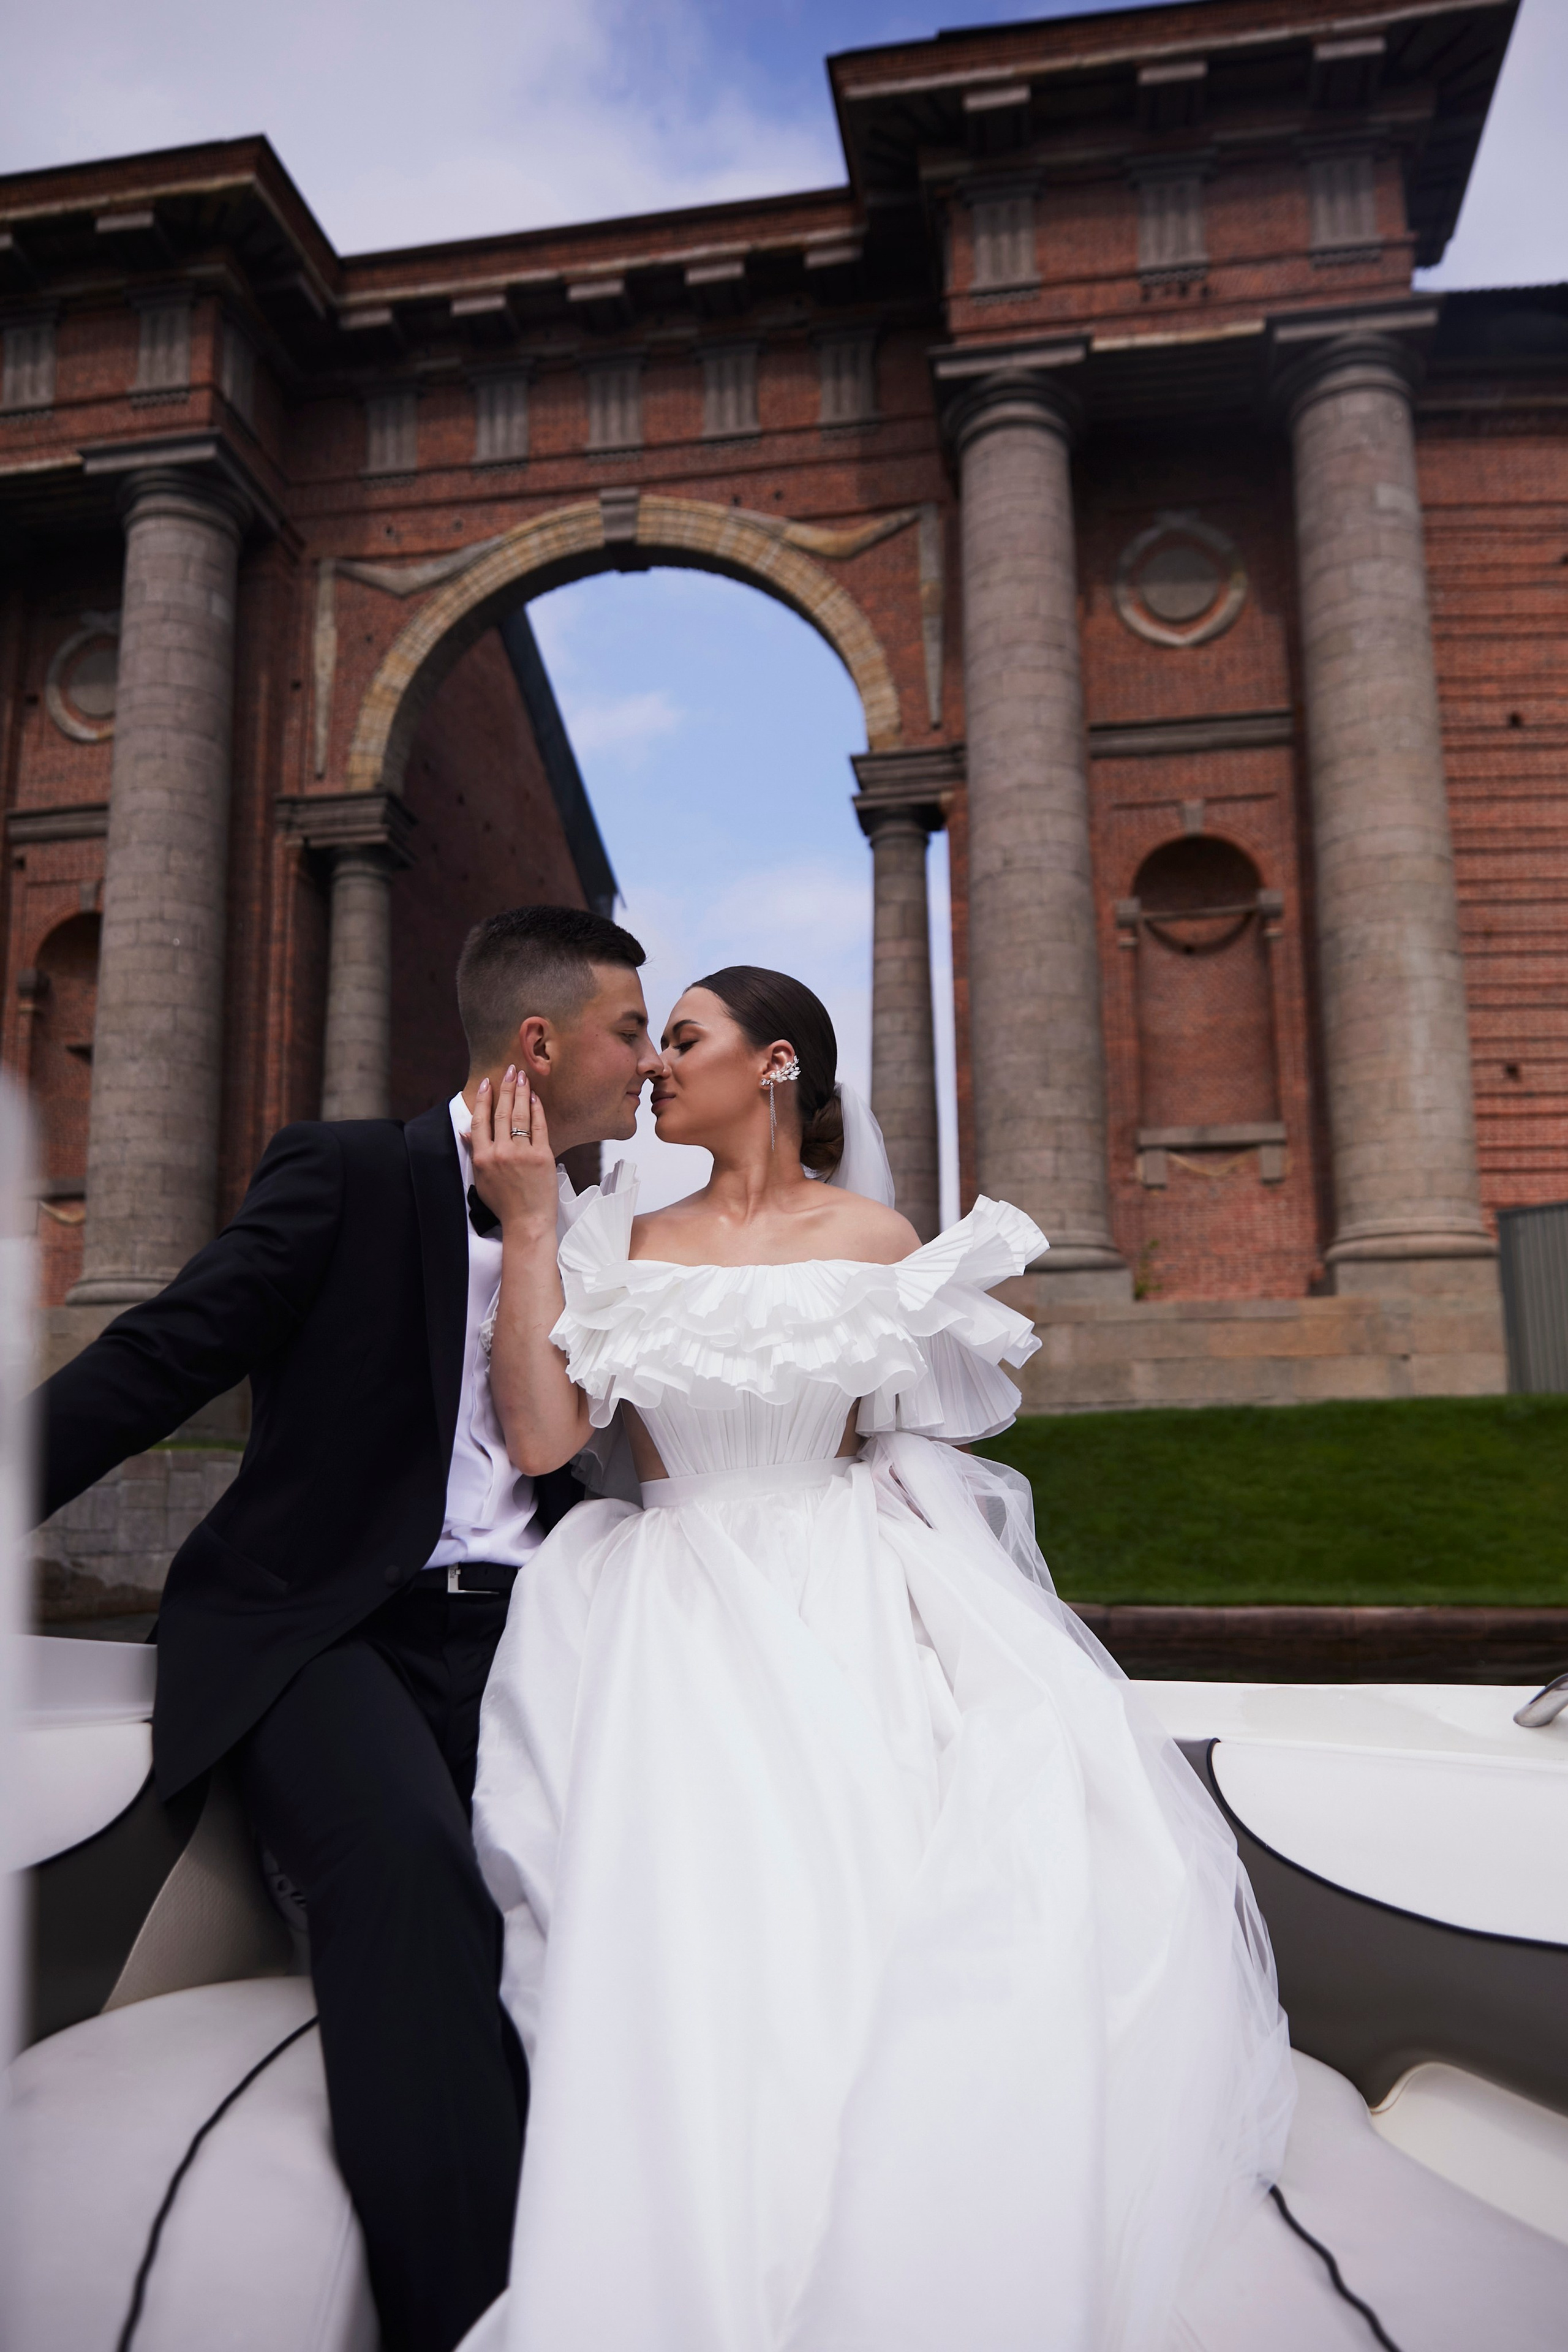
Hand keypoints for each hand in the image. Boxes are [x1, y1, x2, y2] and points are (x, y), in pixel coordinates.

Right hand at [470, 1067, 559, 1238]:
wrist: (527, 1221)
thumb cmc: (503, 1203)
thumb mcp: (481, 1180)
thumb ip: (474, 1153)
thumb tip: (465, 1131)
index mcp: (483, 1158)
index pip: (480, 1120)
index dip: (482, 1099)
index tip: (486, 1083)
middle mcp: (500, 1152)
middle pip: (501, 1112)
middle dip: (505, 1088)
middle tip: (509, 1070)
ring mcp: (522, 1153)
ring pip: (519, 1115)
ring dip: (521, 1093)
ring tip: (522, 1076)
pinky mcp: (542, 1156)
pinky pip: (539, 1127)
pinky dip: (537, 1110)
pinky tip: (535, 1097)